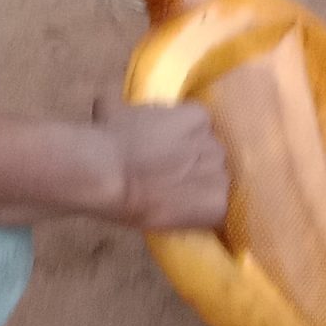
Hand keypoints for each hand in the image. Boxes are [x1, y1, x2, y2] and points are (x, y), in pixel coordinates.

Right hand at [94, 98, 230, 232]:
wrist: (107, 175)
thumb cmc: (108, 139)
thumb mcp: (116, 108)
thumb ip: (128, 107)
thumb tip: (115, 106)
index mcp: (197, 117)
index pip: (199, 129)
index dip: (182, 143)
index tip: (165, 153)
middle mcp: (214, 143)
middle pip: (210, 156)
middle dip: (193, 166)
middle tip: (167, 179)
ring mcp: (218, 175)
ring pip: (216, 184)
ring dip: (198, 192)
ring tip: (172, 202)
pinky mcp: (218, 205)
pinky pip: (217, 212)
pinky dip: (202, 218)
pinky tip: (181, 218)